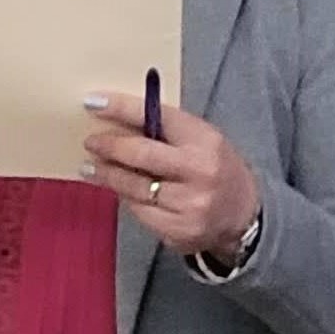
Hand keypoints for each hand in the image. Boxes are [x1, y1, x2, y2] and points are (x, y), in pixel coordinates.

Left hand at [82, 95, 261, 263]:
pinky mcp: (178, 231)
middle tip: (91, 142)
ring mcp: (189, 205)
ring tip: (91, 167)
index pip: (158, 117)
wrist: (244, 215)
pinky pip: (141, 212)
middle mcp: (199, 172)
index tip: (94, 102)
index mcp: (205, 141)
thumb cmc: (215, 169)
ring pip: (135, 188)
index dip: (122, 108)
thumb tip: (119, 120)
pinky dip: (127, 199)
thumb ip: (167, 131)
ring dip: (108, 176)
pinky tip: (119, 191)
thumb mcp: (201, 140)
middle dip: (110, 146)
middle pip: (142, 155)